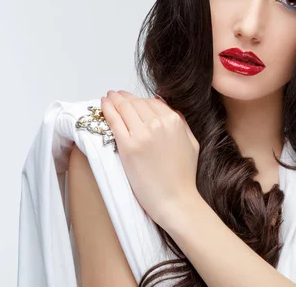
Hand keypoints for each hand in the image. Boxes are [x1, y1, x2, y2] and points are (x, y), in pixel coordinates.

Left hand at [100, 90, 200, 225]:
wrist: (175, 199)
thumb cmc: (184, 177)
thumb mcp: (191, 143)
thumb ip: (182, 123)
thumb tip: (169, 109)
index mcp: (175, 122)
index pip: (153, 102)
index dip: (140, 100)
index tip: (132, 100)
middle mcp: (159, 124)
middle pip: (137, 103)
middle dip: (125, 98)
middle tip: (116, 95)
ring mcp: (142, 134)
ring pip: (125, 109)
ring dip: (115, 100)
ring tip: (108, 97)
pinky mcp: (128, 147)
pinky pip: (115, 122)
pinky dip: (107, 110)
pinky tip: (103, 105)